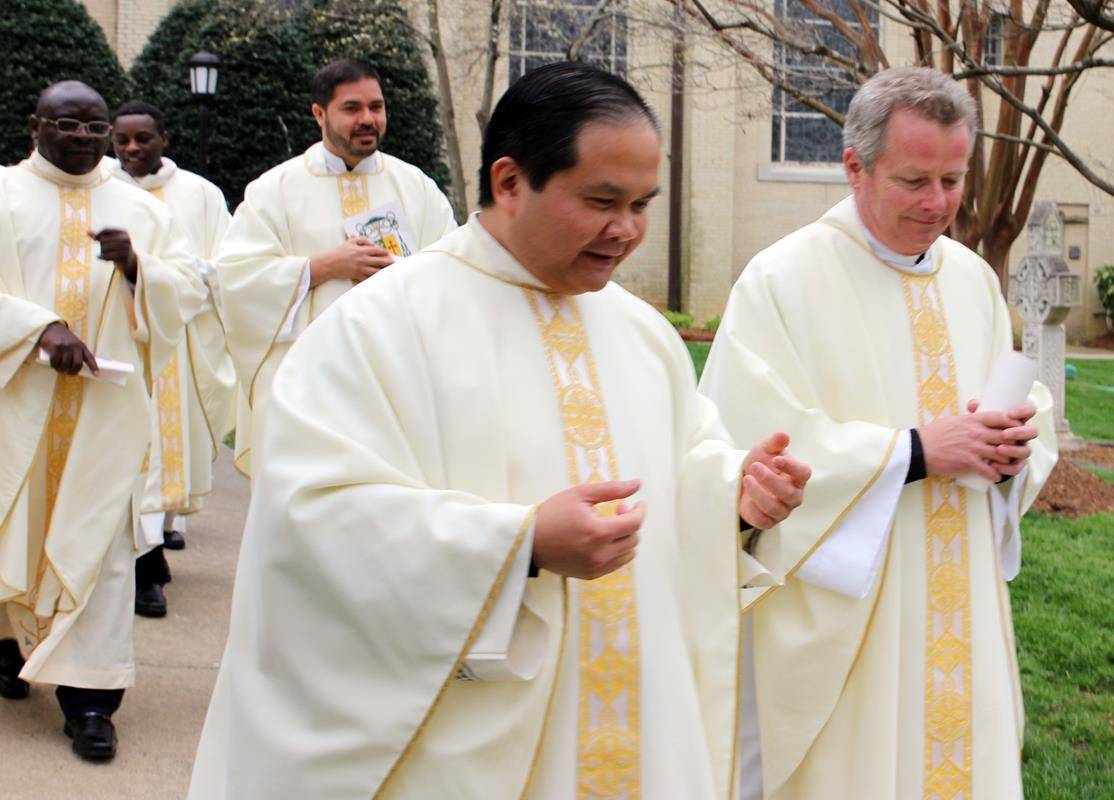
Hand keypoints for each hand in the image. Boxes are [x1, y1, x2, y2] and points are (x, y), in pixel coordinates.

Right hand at [36, 321, 97, 375]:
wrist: (51, 327)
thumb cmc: (64, 338)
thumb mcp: (75, 343)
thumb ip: (78, 353)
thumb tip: (77, 367)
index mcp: (81, 346)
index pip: (90, 358)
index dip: (93, 367)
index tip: (96, 374)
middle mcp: (74, 346)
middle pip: (77, 364)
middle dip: (73, 371)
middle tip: (69, 373)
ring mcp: (64, 346)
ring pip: (65, 364)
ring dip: (61, 369)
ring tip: (59, 369)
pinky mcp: (54, 346)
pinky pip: (55, 360)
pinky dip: (54, 365)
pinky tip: (54, 365)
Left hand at [89, 228, 137, 280]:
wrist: (129, 260)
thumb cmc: (117, 247)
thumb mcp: (110, 240)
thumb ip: (99, 236)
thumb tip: (87, 232)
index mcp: (123, 231)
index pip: (106, 229)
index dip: (98, 233)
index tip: (94, 239)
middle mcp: (126, 238)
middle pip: (105, 239)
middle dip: (101, 245)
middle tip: (102, 248)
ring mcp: (126, 247)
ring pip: (106, 248)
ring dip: (102, 252)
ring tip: (103, 254)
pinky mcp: (124, 256)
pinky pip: (109, 256)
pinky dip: (103, 257)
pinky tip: (100, 257)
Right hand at [309, 237, 394, 285]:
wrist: (330, 263)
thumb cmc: (339, 251)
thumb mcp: (350, 241)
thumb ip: (362, 240)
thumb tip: (372, 244)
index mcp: (362, 250)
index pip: (378, 251)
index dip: (385, 252)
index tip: (389, 254)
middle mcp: (363, 260)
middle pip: (380, 261)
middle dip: (389, 262)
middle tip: (395, 264)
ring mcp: (361, 269)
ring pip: (376, 271)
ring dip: (385, 271)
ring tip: (391, 272)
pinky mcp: (358, 276)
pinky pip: (369, 278)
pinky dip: (375, 279)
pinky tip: (381, 279)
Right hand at [532, 479, 644, 579]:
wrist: (529, 540)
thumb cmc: (553, 513)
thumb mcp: (581, 494)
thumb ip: (612, 489)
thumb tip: (638, 484)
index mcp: (599, 532)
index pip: (634, 523)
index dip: (640, 511)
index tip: (638, 503)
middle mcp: (600, 554)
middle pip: (634, 539)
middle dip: (631, 522)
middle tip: (617, 510)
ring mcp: (596, 567)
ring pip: (629, 554)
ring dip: (626, 538)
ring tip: (609, 525)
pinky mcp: (591, 575)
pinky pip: (616, 564)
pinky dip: (616, 550)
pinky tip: (603, 539)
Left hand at [738, 432, 810, 529]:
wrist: (744, 480)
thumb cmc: (762, 463)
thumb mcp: (765, 449)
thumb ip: (774, 443)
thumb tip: (783, 435)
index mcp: (797, 477)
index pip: (803, 473)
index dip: (792, 467)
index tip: (777, 459)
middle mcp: (793, 495)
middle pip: (789, 493)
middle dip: (770, 480)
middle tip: (754, 466)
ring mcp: (782, 510)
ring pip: (775, 508)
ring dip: (759, 493)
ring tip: (746, 478)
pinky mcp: (768, 521)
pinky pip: (763, 520)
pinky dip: (753, 508)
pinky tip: (745, 496)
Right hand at [920, 401, 1036, 481]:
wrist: (919, 449)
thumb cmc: (934, 434)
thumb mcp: (954, 420)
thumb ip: (970, 419)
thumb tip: (979, 416)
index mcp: (973, 420)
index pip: (1002, 417)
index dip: (1014, 423)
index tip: (1015, 428)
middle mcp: (976, 432)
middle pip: (1007, 437)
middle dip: (1013, 444)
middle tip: (1013, 450)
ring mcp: (974, 447)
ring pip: (1002, 455)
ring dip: (1006, 462)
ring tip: (1004, 465)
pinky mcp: (969, 462)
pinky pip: (990, 471)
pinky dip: (995, 475)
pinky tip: (994, 476)